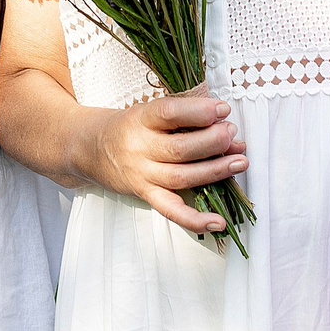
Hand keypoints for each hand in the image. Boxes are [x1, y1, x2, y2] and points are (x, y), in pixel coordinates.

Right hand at [75, 93, 247, 235]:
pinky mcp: (145, 195)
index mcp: (140, 119)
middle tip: (232, 134)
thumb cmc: (128, 127)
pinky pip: (172, 210)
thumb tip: (224, 125)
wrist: (89, 148)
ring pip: (182, 177)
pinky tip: (219, 221)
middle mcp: (139, 148)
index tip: (223, 109)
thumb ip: (182, 116)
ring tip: (240, 161)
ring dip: (215, 171)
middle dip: (213, 142)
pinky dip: (196, 220)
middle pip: (180, 148)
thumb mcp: (147, 111)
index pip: (170, 112)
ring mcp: (142, 175)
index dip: (199, 111)